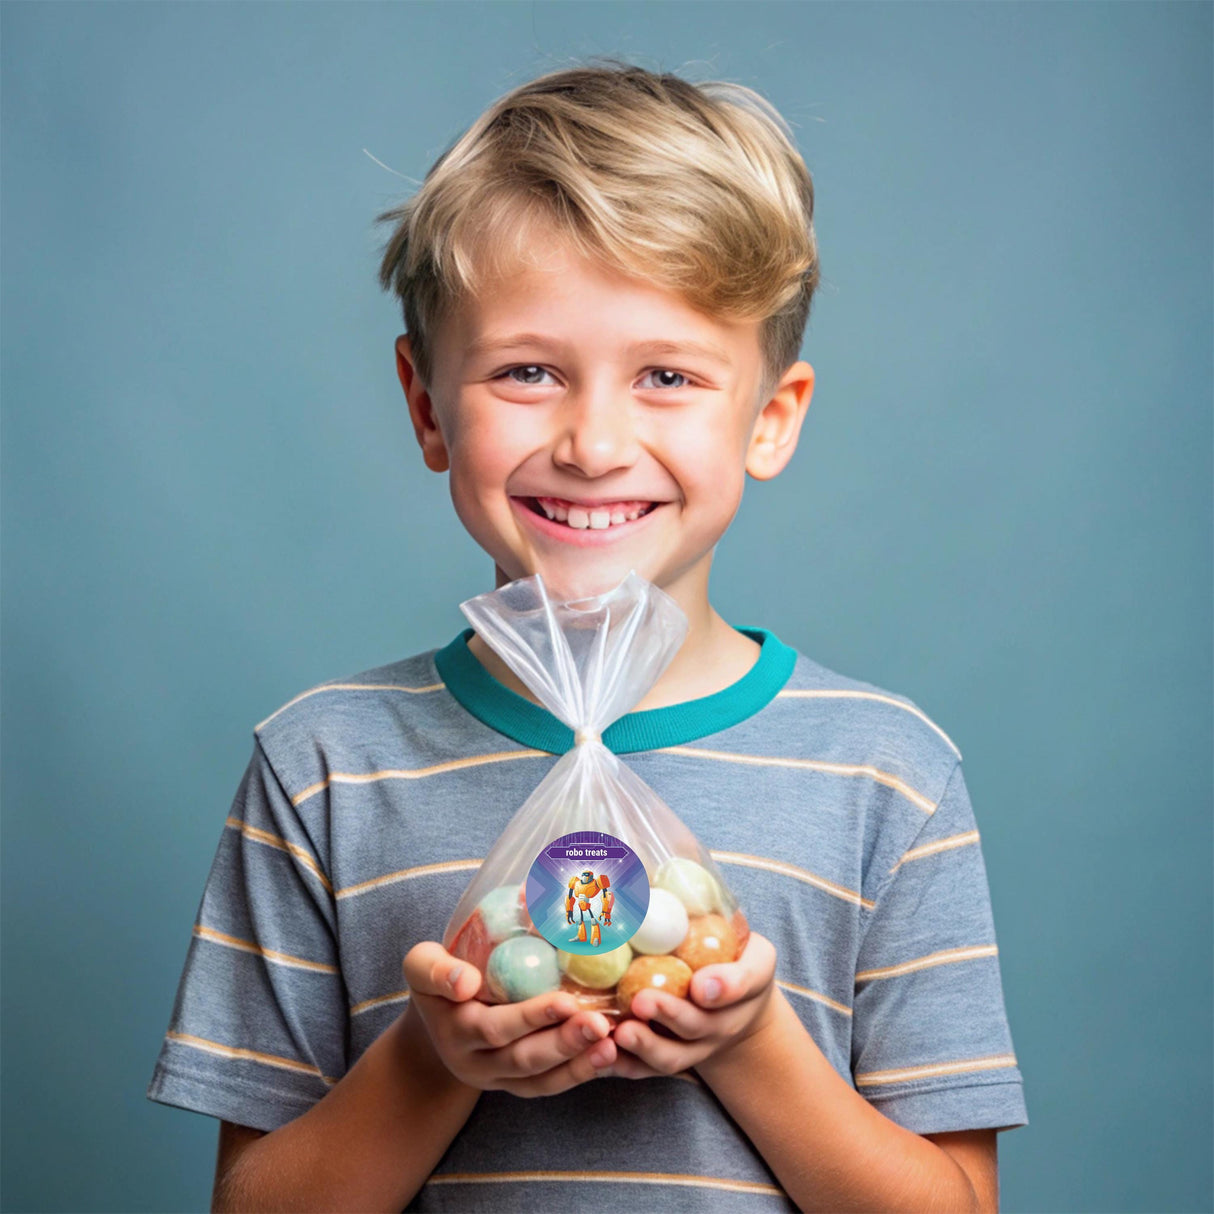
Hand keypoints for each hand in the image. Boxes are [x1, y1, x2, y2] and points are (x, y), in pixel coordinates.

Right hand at [402, 941, 618, 1096]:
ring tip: (610, 1043)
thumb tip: (466, 981)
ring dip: (577, 1063)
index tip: (566, 1001)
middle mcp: (475, 1061)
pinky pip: (547, 1086)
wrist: (433, 1024)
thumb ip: (435, 969)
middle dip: (563, 1042)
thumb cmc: (437, 980)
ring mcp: (496, 1078)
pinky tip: (607, 1056)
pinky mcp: (515, 1085)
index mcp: (456, 1029)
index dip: (531, 1017)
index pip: (494, 1028)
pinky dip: (578, 1074)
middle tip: (600, 1024)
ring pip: (539, 1078)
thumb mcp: (422, 966)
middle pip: (522, 1058)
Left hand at [607, 931, 778, 1078]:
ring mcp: (697, 1047)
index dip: (725, 986)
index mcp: (747, 983)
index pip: (744, 982)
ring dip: (646, 1046)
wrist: (737, 1010)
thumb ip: (721, 931)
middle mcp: (723, 1023)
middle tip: (643, 1000)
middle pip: (697, 1025)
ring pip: (672, 1056)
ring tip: (621, 1033)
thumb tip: (678, 938)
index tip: (700, 985)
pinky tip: (602, 1054)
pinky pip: (647, 1070)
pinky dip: (624, 1066)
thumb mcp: (744, 941)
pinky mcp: (670, 1059)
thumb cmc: (734, 961)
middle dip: (669, 1014)